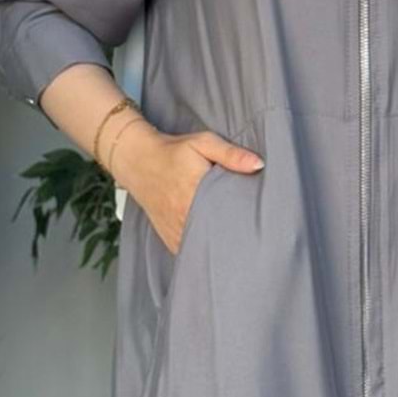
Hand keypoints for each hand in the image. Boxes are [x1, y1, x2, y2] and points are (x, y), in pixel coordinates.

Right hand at [115, 123, 264, 256]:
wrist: (139, 162)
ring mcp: (176, 229)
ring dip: (218, 247)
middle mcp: (184, 214)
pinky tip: (214, 249)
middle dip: (234, 236)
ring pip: (203, 247)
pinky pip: (190, 253)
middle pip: (218, 235)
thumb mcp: (203, 143)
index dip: (244, 220)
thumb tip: (258, 164)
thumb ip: (231, 154)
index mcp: (195, 191)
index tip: (256, 222)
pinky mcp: (170, 238)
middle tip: (252, 236)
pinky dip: (202, 252)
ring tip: (236, 247)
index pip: (227, 214)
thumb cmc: (173, 151)